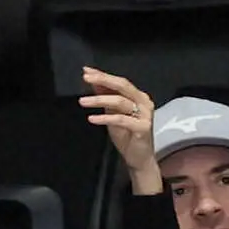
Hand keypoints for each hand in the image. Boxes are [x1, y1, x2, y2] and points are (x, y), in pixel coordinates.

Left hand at [79, 67, 160, 194]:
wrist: (139, 158)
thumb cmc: (127, 136)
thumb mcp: (113, 114)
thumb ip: (106, 99)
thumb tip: (95, 83)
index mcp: (138, 96)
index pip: (120, 82)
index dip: (103, 76)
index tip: (87, 71)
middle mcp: (144, 102)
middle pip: (123, 86)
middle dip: (103, 80)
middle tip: (86, 78)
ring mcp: (145, 114)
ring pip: (120, 102)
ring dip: (99, 100)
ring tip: (82, 102)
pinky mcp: (142, 128)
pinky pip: (121, 120)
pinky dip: (105, 118)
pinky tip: (92, 119)